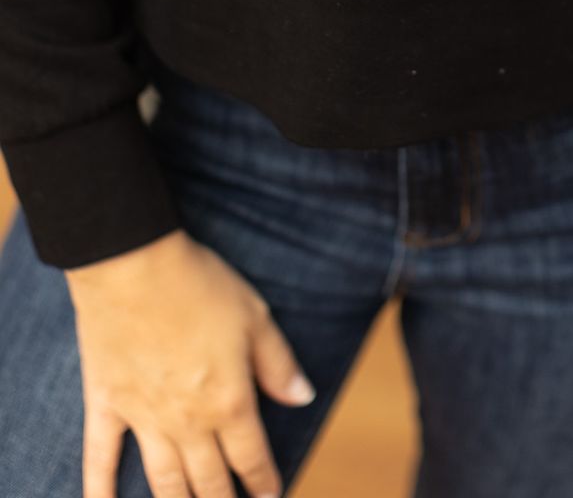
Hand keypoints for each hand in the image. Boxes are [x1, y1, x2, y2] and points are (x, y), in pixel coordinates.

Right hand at [65, 228, 316, 497]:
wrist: (133, 265)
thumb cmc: (200, 285)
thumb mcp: (255, 317)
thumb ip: (278, 364)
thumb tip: (303, 398)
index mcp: (228, 401)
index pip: (251, 457)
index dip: (264, 483)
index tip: (270, 497)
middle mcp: (187, 420)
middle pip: (209, 481)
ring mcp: (143, 417)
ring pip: (164, 481)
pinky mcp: (106, 404)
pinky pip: (101, 459)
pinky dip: (101, 491)